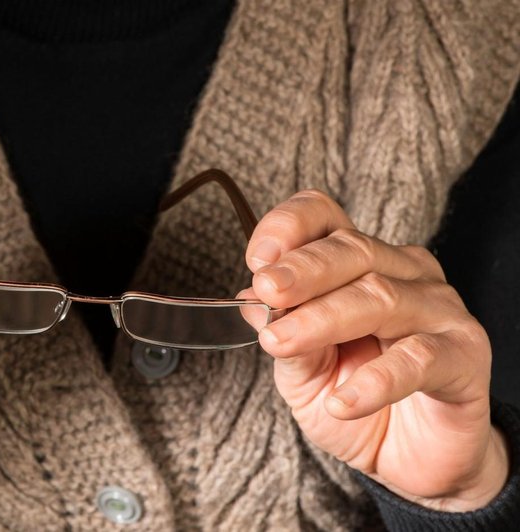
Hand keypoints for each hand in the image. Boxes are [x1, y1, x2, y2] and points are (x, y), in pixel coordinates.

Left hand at [239, 190, 508, 511]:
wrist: (408, 458)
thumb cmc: (355, 401)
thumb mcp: (302, 372)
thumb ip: (284, 333)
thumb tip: (250, 301)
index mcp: (357, 264)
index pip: (325, 218)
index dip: (290, 227)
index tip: (257, 259)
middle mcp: (402, 274)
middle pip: (352, 250)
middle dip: (303, 270)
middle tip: (267, 291)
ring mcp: (438, 310)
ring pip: (380, 297)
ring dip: (323, 319)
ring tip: (280, 343)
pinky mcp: (464, 355)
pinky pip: (419, 358)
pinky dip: (377, 380)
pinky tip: (343, 400)